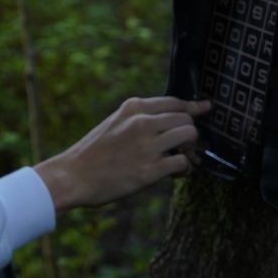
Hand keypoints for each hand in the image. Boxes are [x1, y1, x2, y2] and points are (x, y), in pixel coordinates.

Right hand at [34, 96, 209, 212]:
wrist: (72, 175)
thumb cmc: (92, 153)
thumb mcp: (112, 123)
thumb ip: (136, 119)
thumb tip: (166, 123)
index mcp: (132, 108)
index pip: (173, 102)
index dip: (193, 107)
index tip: (205, 108)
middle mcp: (141, 122)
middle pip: (186, 120)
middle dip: (190, 134)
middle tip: (182, 147)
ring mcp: (146, 145)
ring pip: (190, 136)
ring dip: (191, 150)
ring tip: (181, 159)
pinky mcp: (150, 169)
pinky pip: (184, 163)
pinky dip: (186, 169)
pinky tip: (177, 174)